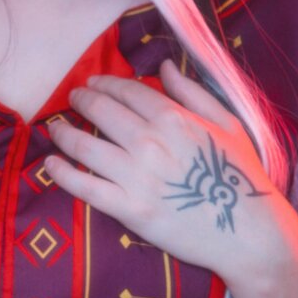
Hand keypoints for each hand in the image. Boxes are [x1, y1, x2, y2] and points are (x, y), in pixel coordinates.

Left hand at [45, 58, 285, 282]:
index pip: (127, 90)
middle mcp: (149, 141)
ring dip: (64, 133)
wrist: (247, 231)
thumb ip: (193, 92)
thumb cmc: (240, 176)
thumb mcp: (227, 123)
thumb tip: (164, 66)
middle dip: (81, 100)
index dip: (105, 83)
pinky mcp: (128, 209)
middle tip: (72, 99)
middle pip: (101, 111)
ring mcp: (136, 176)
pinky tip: (50, 164)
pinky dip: (62, 173)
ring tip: (55, 128)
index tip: (93, 82)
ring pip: (85, 145)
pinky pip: (85, 186)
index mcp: (173, 117)